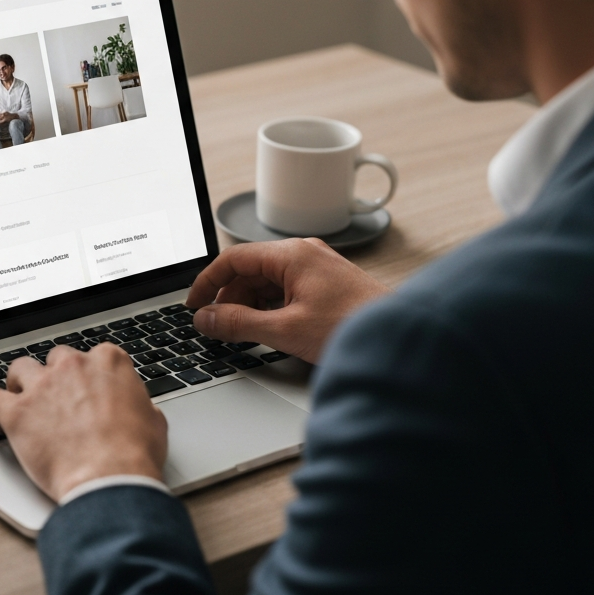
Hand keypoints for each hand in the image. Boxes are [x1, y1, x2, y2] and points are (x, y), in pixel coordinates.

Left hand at [0, 344, 166, 501]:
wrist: (110, 480)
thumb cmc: (134, 454)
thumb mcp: (153, 420)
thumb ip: (138, 404)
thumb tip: (137, 410)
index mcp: (108, 361)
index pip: (93, 355)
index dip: (88, 375)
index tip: (86, 390)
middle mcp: (73, 365)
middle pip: (56, 358)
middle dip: (56, 377)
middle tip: (57, 400)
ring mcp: (43, 386)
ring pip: (20, 369)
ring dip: (21, 384)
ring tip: (22, 401)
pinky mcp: (18, 412)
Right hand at [185, 239, 391, 363]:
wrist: (400, 340)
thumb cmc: (353, 327)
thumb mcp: (286, 330)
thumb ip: (238, 323)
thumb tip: (206, 319)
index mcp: (292, 254)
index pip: (233, 258)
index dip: (207, 282)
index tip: (193, 305)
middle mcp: (303, 254)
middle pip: (249, 270)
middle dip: (229, 299)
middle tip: (217, 327)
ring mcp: (316, 268)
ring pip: (266, 282)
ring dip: (250, 306)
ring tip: (244, 334)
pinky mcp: (325, 284)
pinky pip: (285, 290)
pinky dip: (270, 309)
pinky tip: (270, 331)